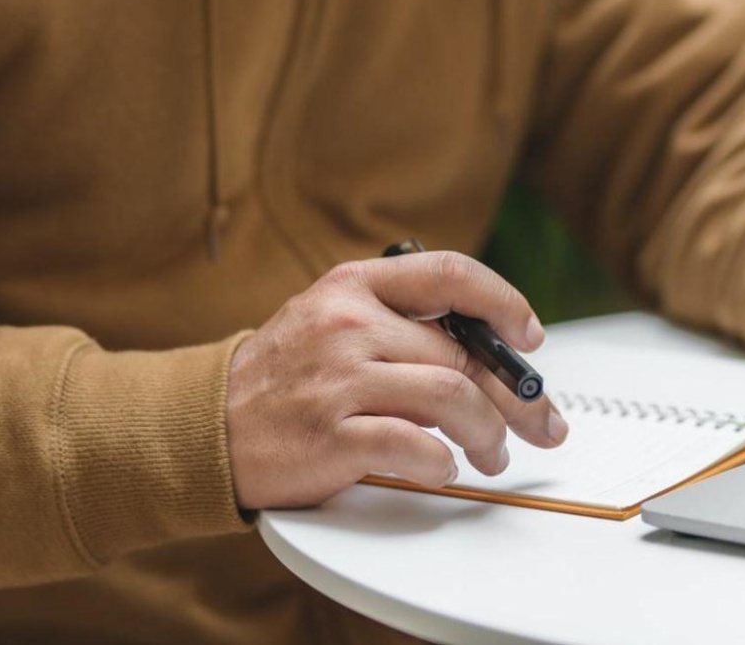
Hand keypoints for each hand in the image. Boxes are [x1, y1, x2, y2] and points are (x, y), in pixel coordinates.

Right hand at [226, 252, 568, 509]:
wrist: (204, 426)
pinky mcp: (330, 437)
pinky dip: (442, 463)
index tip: (529, 335)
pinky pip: (415, 447)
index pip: (449, 274)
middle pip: (464, 353)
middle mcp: (348, 325)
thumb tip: (488, 353)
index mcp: (354, 287)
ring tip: (493, 453)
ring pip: (452, 398)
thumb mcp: (331, 322)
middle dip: (517, 397)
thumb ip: (399, 325)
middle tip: (540, 423)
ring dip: (489, 434)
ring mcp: (338, 380)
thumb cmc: (281, 378)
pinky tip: (441, 468)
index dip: (504, 302)